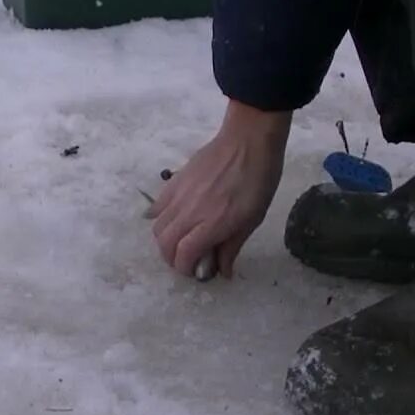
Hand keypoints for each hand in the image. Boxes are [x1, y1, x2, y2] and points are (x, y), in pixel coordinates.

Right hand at [150, 100, 291, 278]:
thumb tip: (222, 272)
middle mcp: (190, 213)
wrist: (247, 142)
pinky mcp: (173, 182)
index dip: (185, 268)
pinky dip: (157, 219)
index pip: (183, 255)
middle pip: (165, 245)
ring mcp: (178, 196)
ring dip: (165, 241)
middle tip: (187, 259)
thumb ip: (232, 247)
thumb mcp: (252, 220)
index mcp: (212, 224)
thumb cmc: (257, 182)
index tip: (195, 270)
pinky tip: (169, 220)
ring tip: (180, 240)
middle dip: (173, 258)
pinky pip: (156, 207)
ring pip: (157, 228)